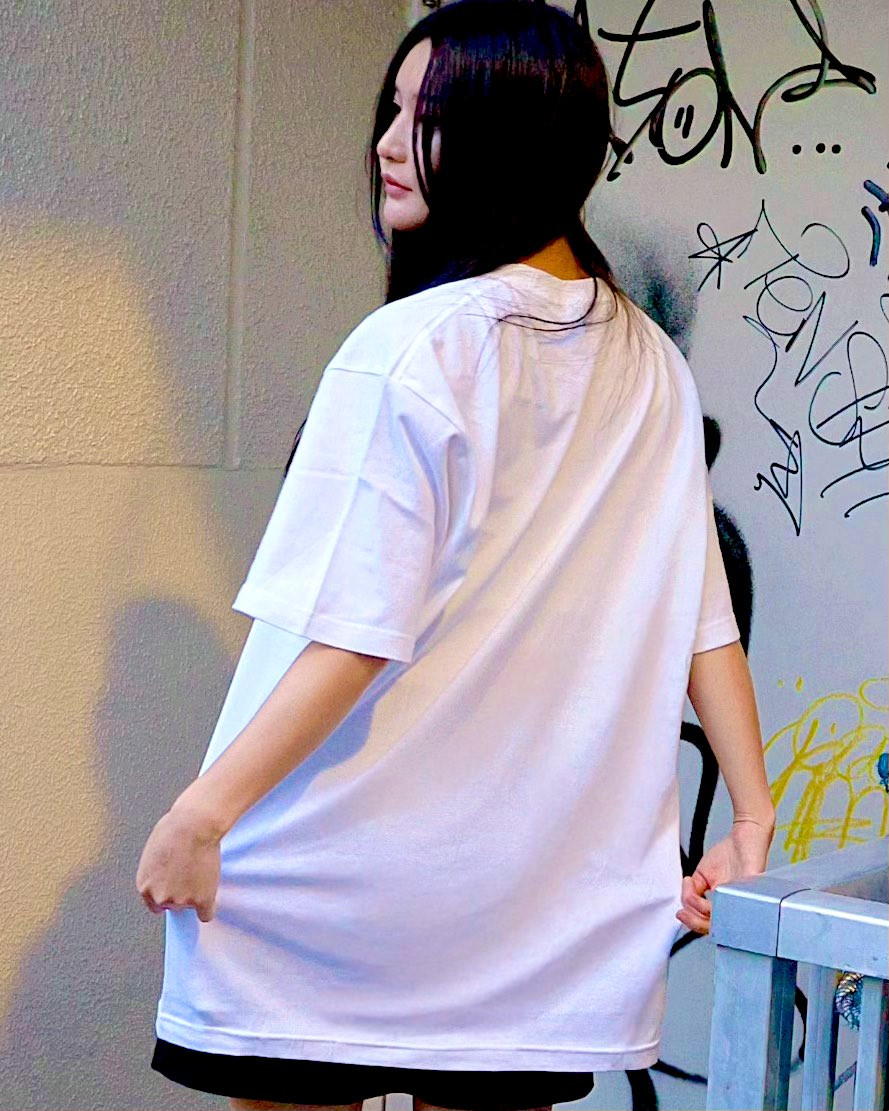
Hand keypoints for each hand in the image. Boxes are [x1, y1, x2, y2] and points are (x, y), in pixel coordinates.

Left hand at [135, 805, 221, 922]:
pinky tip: (211, 897)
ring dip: (196, 894)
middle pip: (173, 906)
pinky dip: (208, 908)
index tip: (175, 888)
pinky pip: (206, 914)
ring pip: (190, 906)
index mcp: (144, 885)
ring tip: (201, 869)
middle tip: (190, 872)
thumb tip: (164, 874)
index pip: (154, 904)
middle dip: (181, 892)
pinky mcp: (202, 900)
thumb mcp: (154, 852)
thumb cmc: (174, 829)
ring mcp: (182, 901)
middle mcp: (160, 897)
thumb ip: (156, 871)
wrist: (194, 826)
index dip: (167, 893)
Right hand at [676, 817, 774, 935]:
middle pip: (714, 929)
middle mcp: (734, 906)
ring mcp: (741, 900)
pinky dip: (713, 904)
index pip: (710, 925)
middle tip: (683, 912)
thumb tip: (685, 901)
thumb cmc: (730, 854)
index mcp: (724, 905)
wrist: (745, 835)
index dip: (693, 924)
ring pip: (720, 920)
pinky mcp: (749, 891)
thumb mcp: (702, 875)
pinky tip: (706, 892)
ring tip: (693, 893)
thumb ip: (692, 891)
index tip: (680, 914)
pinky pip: (732, 908)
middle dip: (693, 921)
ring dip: (700, 909)